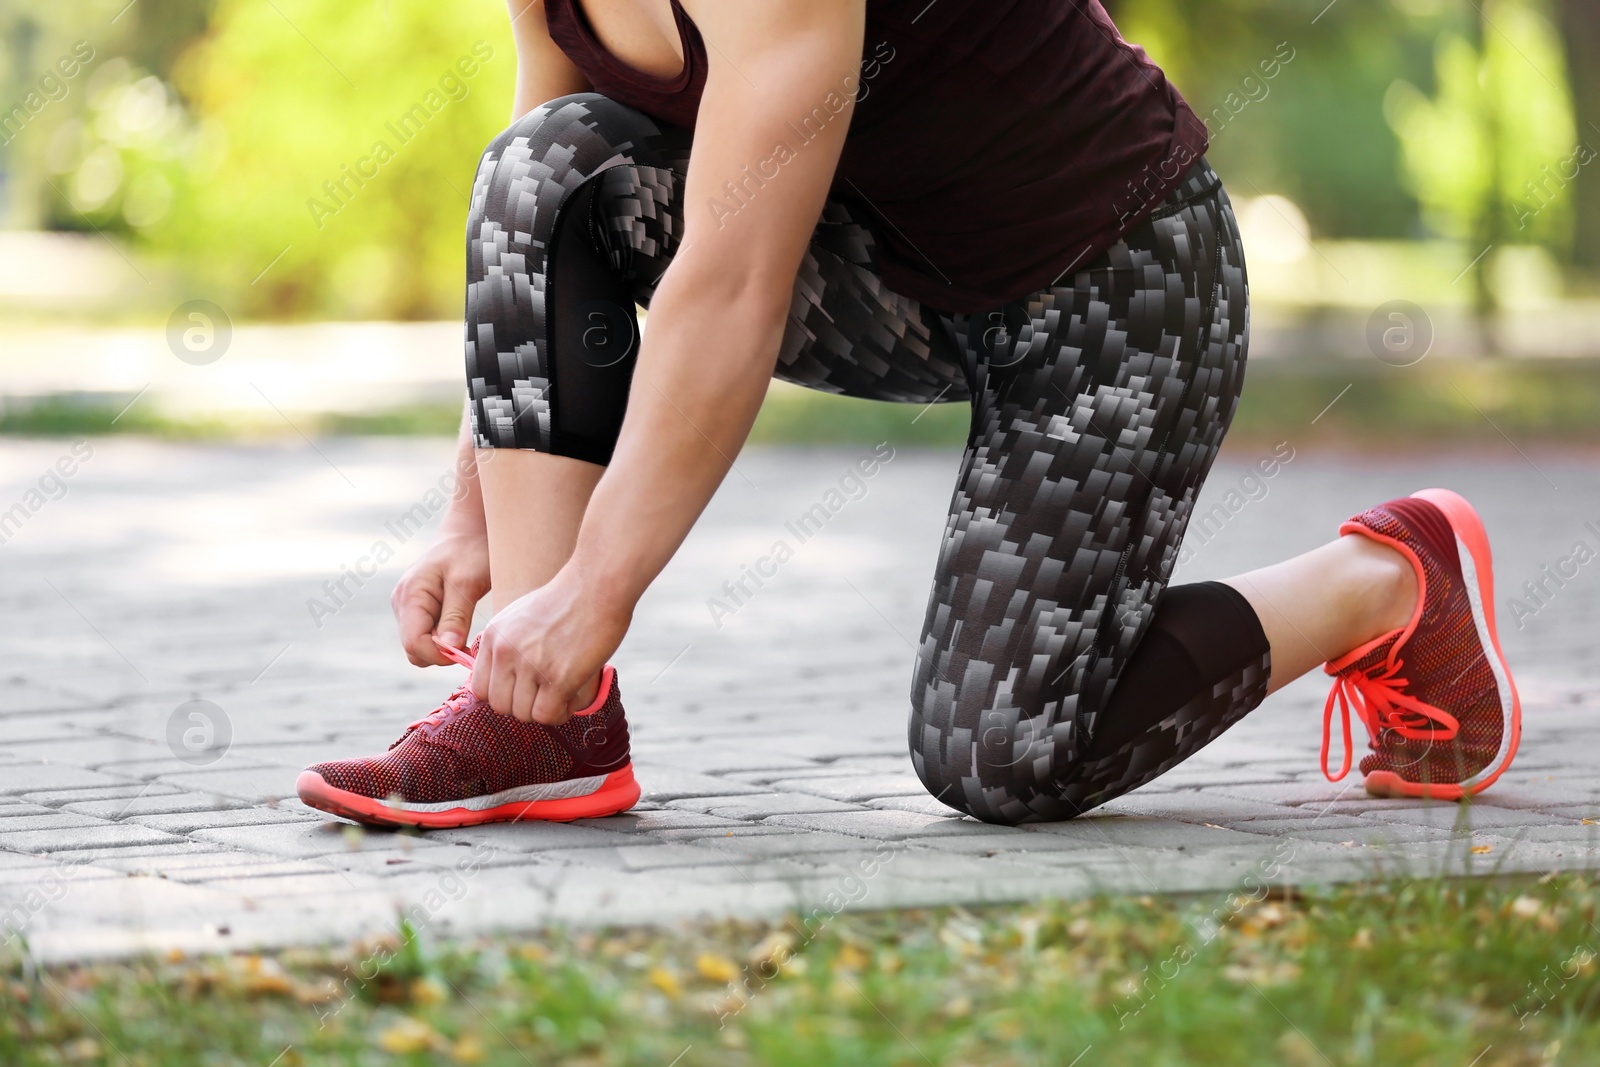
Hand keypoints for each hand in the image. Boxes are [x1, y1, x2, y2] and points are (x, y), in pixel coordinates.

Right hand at [392, 525, 491, 666]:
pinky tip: (462, 627)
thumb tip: (448, 648)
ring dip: (444, 647)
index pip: (414, 643)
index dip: (440, 655)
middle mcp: (403, 604)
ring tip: (468, 631)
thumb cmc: (470, 551)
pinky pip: (427, 636)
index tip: (469, 651)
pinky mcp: (418, 611)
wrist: (468, 532)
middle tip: (471, 643)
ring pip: (420, 646)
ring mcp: (408, 608)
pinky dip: (444, 639)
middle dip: (441, 653)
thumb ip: (456, 616)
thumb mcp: (468, 582)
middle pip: (414, 649)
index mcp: (410, 596)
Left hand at [471, 565, 631, 724]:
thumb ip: (508, 644)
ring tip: (563, 694)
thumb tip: (509, 676)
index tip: (524, 689)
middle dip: (524, 706)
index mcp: (494, 636)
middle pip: (500, 706)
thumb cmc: (568, 598)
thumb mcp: (521, 615)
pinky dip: (560, 713)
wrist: (598, 584)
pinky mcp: (558, 677)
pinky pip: (548, 715)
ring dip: (544, 710)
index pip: (480, 689)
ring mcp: (530, 665)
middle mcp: (505, 652)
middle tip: (546, 694)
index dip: (504, 695)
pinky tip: (571, 697)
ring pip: (524, 715)